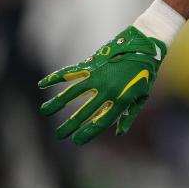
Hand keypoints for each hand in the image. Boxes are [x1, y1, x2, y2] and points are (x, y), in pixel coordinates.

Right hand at [38, 26, 165, 144]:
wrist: (145, 46)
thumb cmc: (146, 73)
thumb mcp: (143, 96)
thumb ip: (130, 114)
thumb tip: (119, 133)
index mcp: (121, 99)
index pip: (101, 122)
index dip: (87, 133)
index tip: (76, 141)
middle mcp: (107, 90)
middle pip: (84, 112)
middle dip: (69, 126)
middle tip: (59, 135)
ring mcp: (98, 76)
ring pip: (72, 93)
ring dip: (57, 103)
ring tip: (45, 112)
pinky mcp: (92, 65)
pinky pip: (70, 72)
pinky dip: (55, 77)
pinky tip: (42, 84)